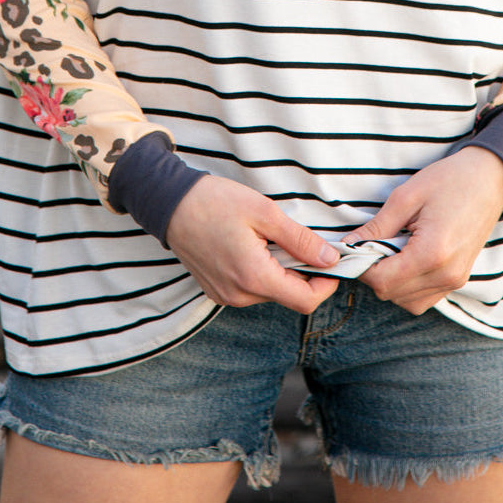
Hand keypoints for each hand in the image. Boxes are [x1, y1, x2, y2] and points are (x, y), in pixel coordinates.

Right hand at [165, 175, 339, 313]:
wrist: (170, 203)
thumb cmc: (215, 202)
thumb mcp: (265, 213)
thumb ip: (301, 240)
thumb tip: (330, 259)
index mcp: (254, 277)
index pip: (305, 300)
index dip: (327, 283)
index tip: (332, 261)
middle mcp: (239, 295)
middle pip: (289, 295)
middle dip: (303, 272)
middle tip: (300, 239)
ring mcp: (226, 296)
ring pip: (271, 291)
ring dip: (281, 270)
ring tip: (270, 238)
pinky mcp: (218, 291)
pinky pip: (252, 288)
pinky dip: (262, 271)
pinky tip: (253, 245)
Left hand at [347, 147, 502, 314]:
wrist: (490, 179)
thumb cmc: (449, 181)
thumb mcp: (406, 197)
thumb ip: (377, 227)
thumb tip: (349, 245)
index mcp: (432, 253)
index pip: (382, 281)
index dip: (361, 266)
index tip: (355, 247)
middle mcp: (446, 275)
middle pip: (392, 293)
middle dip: (374, 272)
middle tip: (374, 243)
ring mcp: (455, 280)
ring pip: (407, 301)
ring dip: (391, 281)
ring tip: (393, 248)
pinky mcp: (458, 280)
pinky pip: (424, 298)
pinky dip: (408, 286)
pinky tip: (407, 258)